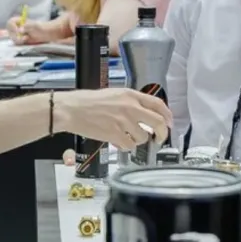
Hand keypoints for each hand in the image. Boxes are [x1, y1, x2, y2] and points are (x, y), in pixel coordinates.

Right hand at [6, 17, 50, 44]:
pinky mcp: (21, 41)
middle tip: (22, 37)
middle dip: (15, 35)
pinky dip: (20, 43)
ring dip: (18, 39)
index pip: (10, 22)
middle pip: (10, 31)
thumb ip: (27, 27)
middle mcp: (18, 27)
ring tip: (26, 39)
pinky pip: (17, 43)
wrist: (49, 34)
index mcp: (20, 21)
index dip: (12, 27)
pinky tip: (26, 41)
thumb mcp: (35, 26)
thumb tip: (20, 30)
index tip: (17, 31)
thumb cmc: (43, 27)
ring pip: (13, 38)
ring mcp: (19, 34)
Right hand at [54, 88, 172, 149]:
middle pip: (158, 123)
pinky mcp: (115, 134)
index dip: (168, 115)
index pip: (158, 104)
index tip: (169, 123)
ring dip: (138, 140)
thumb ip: (131, 102)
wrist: (71, 109)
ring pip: (143, 137)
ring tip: (127, 137)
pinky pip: (129, 145)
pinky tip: (118, 141)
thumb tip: (146, 115)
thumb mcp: (114, 94)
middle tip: (159, 138)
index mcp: (131, 95)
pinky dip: (126, 146)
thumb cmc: (87, 102)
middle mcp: (130, 107)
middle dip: (162, 133)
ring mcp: (123, 121)